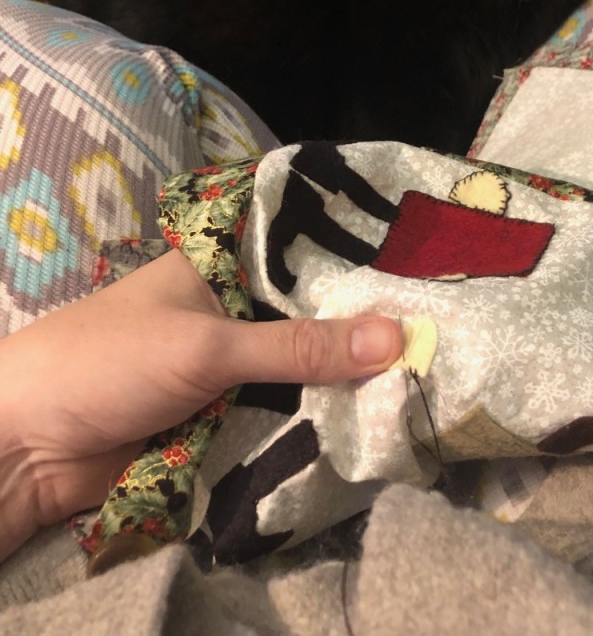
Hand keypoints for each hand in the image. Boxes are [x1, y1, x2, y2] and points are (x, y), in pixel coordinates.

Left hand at [0, 249, 400, 561]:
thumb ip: (298, 347)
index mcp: (222, 264)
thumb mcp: (207, 346)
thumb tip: (397, 337)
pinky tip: (377, 420)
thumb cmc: (109, 363)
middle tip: (447, 328)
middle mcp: (233, 308)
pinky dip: (318, 420)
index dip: (359, 253)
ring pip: (303, 369)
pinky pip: (284, 415)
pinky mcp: (226, 418)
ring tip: (431, 374)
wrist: (28, 449)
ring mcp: (231, 366)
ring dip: (347, 378)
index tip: (429, 259)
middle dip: (365, 326)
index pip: (302, 247)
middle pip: (311, 314)